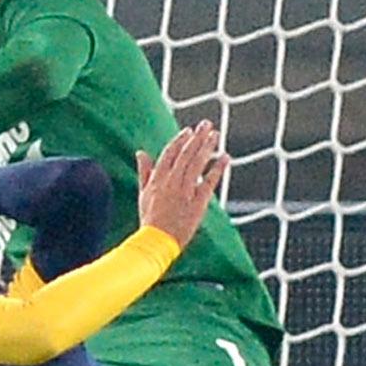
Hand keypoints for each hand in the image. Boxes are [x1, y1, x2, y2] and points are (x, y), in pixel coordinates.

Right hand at [133, 122, 226, 245]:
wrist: (157, 241)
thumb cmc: (150, 219)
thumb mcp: (142, 193)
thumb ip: (144, 171)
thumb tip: (141, 152)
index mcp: (158, 178)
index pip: (170, 153)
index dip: (180, 140)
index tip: (188, 131)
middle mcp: (172, 181)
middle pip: (186, 154)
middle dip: (197, 137)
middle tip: (206, 124)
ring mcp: (186, 191)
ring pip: (197, 163)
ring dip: (207, 147)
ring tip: (215, 135)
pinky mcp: (198, 202)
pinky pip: (209, 182)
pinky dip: (218, 168)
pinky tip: (225, 157)